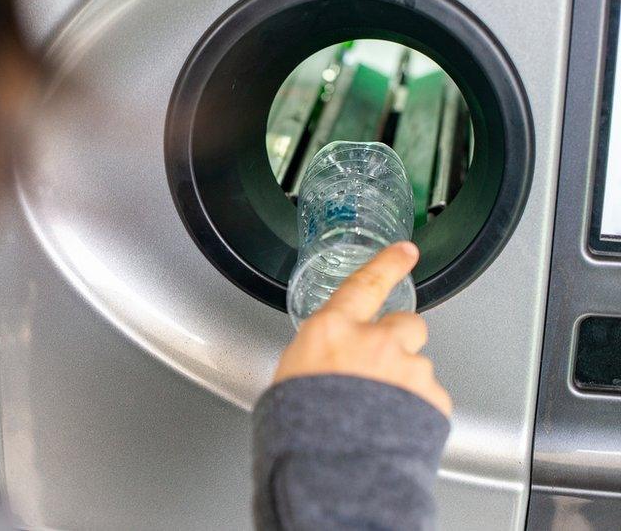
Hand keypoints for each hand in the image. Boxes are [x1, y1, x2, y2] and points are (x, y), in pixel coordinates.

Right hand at [274, 241, 451, 416]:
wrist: (332, 472)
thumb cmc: (300, 429)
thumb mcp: (291, 377)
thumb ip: (318, 357)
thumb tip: (325, 361)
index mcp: (331, 331)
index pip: (365, 283)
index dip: (388, 263)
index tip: (405, 251)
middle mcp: (373, 341)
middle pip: (407, 323)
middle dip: (400, 340)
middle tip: (382, 367)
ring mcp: (407, 369)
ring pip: (419, 365)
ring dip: (406, 381)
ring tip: (382, 413)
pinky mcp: (431, 398)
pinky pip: (430, 396)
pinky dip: (418, 409)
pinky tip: (396, 426)